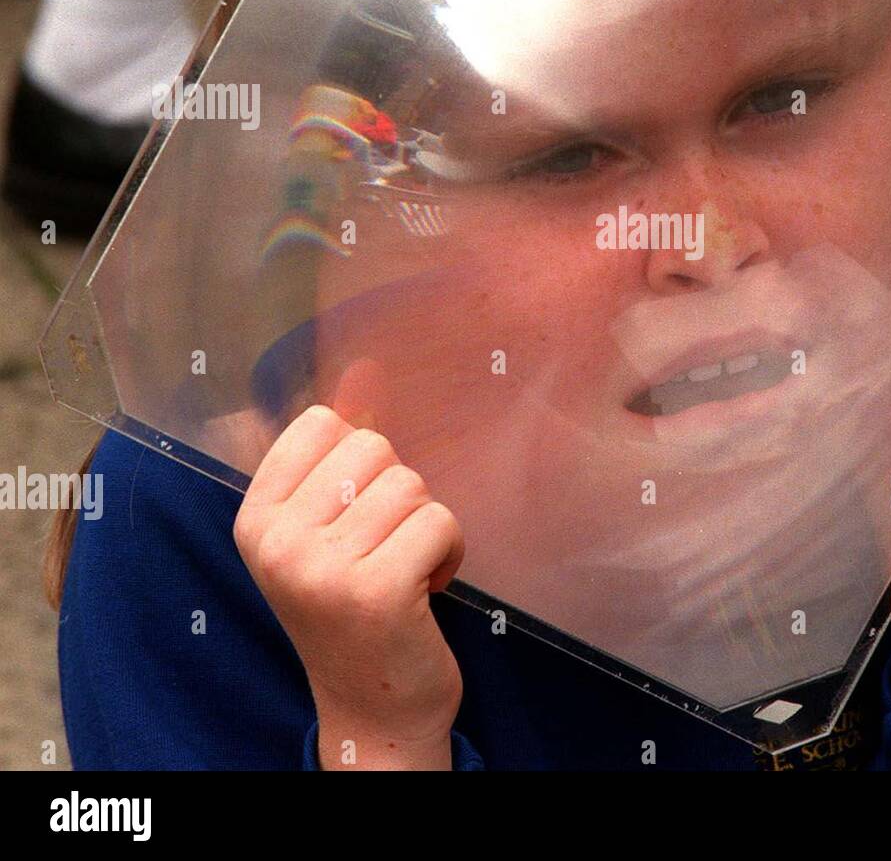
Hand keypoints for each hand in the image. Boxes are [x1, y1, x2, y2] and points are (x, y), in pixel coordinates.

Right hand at [234, 405, 464, 769]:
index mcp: (254, 519)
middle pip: (374, 448)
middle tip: (383, 548)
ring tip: (405, 570)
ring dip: (426, 526)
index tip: (355, 512)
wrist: (372, 707)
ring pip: (412, 485)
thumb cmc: (352, 606)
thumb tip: (365, 368)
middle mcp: (276, 542)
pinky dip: (450, 552)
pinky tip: (427, 589)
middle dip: (397, 494)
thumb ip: (338, 453)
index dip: (360, 461)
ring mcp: (321, 569)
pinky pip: (441, 521)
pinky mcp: (377, 591)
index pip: (321, 423)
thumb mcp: (325, 528)